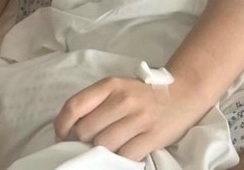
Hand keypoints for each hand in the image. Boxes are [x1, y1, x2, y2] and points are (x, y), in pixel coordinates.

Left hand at [53, 75, 205, 161]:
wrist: (182, 94)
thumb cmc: (142, 93)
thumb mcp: (116, 87)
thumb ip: (95, 102)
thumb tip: (70, 128)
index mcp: (109, 85)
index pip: (75, 106)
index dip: (62, 124)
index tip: (61, 136)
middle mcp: (122, 100)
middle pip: (86, 130)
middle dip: (84, 140)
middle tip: (90, 142)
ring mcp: (138, 119)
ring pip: (104, 145)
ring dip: (103, 151)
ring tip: (108, 146)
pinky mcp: (152, 137)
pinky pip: (126, 156)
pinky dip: (121, 158)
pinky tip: (124, 151)